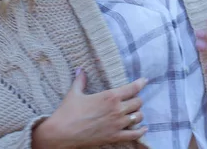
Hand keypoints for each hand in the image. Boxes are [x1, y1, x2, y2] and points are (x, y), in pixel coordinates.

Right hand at [33, 69, 147, 148]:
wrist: (61, 133)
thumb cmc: (68, 112)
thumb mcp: (74, 93)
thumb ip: (80, 80)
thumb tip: (80, 70)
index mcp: (109, 96)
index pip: (132, 88)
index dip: (140, 83)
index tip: (144, 81)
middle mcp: (117, 109)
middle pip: (138, 102)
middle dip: (137, 99)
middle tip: (133, 99)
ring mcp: (117, 124)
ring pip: (138, 117)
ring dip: (137, 113)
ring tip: (134, 112)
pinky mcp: (114, 137)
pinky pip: (134, 134)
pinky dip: (141, 131)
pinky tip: (143, 129)